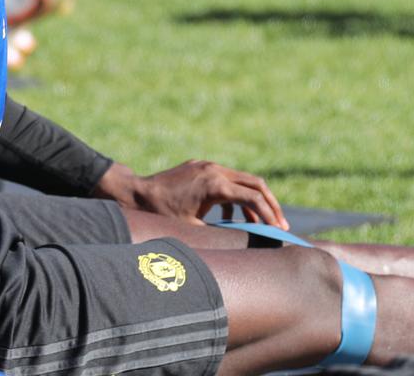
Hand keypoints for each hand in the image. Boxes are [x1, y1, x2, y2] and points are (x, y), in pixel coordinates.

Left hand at [94, 160, 287, 229]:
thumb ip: (219, 235)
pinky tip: (231, 218)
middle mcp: (215, 170)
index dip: (270, 215)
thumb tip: (241, 247)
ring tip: (259, 225)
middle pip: (256, 184)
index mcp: (215, 185)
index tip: (279, 230)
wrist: (134, 193)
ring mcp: (208, 166)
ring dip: (253, 201)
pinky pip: (227, 180)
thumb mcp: (192, 231)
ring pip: (243, 180)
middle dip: (270, 205)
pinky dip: (235, 197)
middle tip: (280, 224)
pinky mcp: (200, 167)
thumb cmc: (160, 215)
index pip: (253, 198)